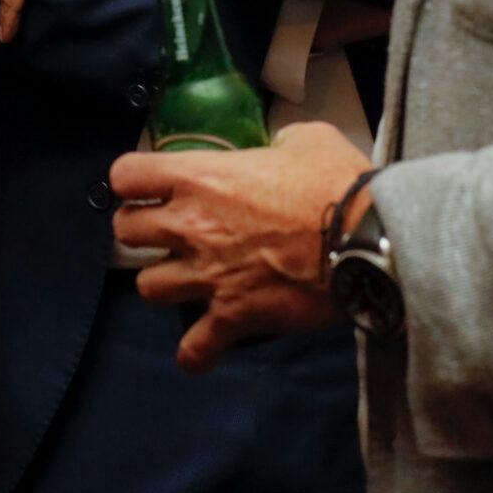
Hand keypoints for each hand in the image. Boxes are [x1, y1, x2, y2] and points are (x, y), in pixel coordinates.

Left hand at [110, 121, 371, 371]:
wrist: (366, 239)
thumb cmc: (336, 183)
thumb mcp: (307, 139)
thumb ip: (279, 141)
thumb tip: (279, 149)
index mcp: (201, 177)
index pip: (126, 176)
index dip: (133, 181)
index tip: (149, 187)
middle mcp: (191, 226)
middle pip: (126, 232)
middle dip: (142, 231)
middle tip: (168, 231)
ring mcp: (208, 276)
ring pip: (148, 287)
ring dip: (165, 283)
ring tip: (189, 280)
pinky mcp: (232, 316)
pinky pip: (193, 349)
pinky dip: (195, 353)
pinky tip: (202, 350)